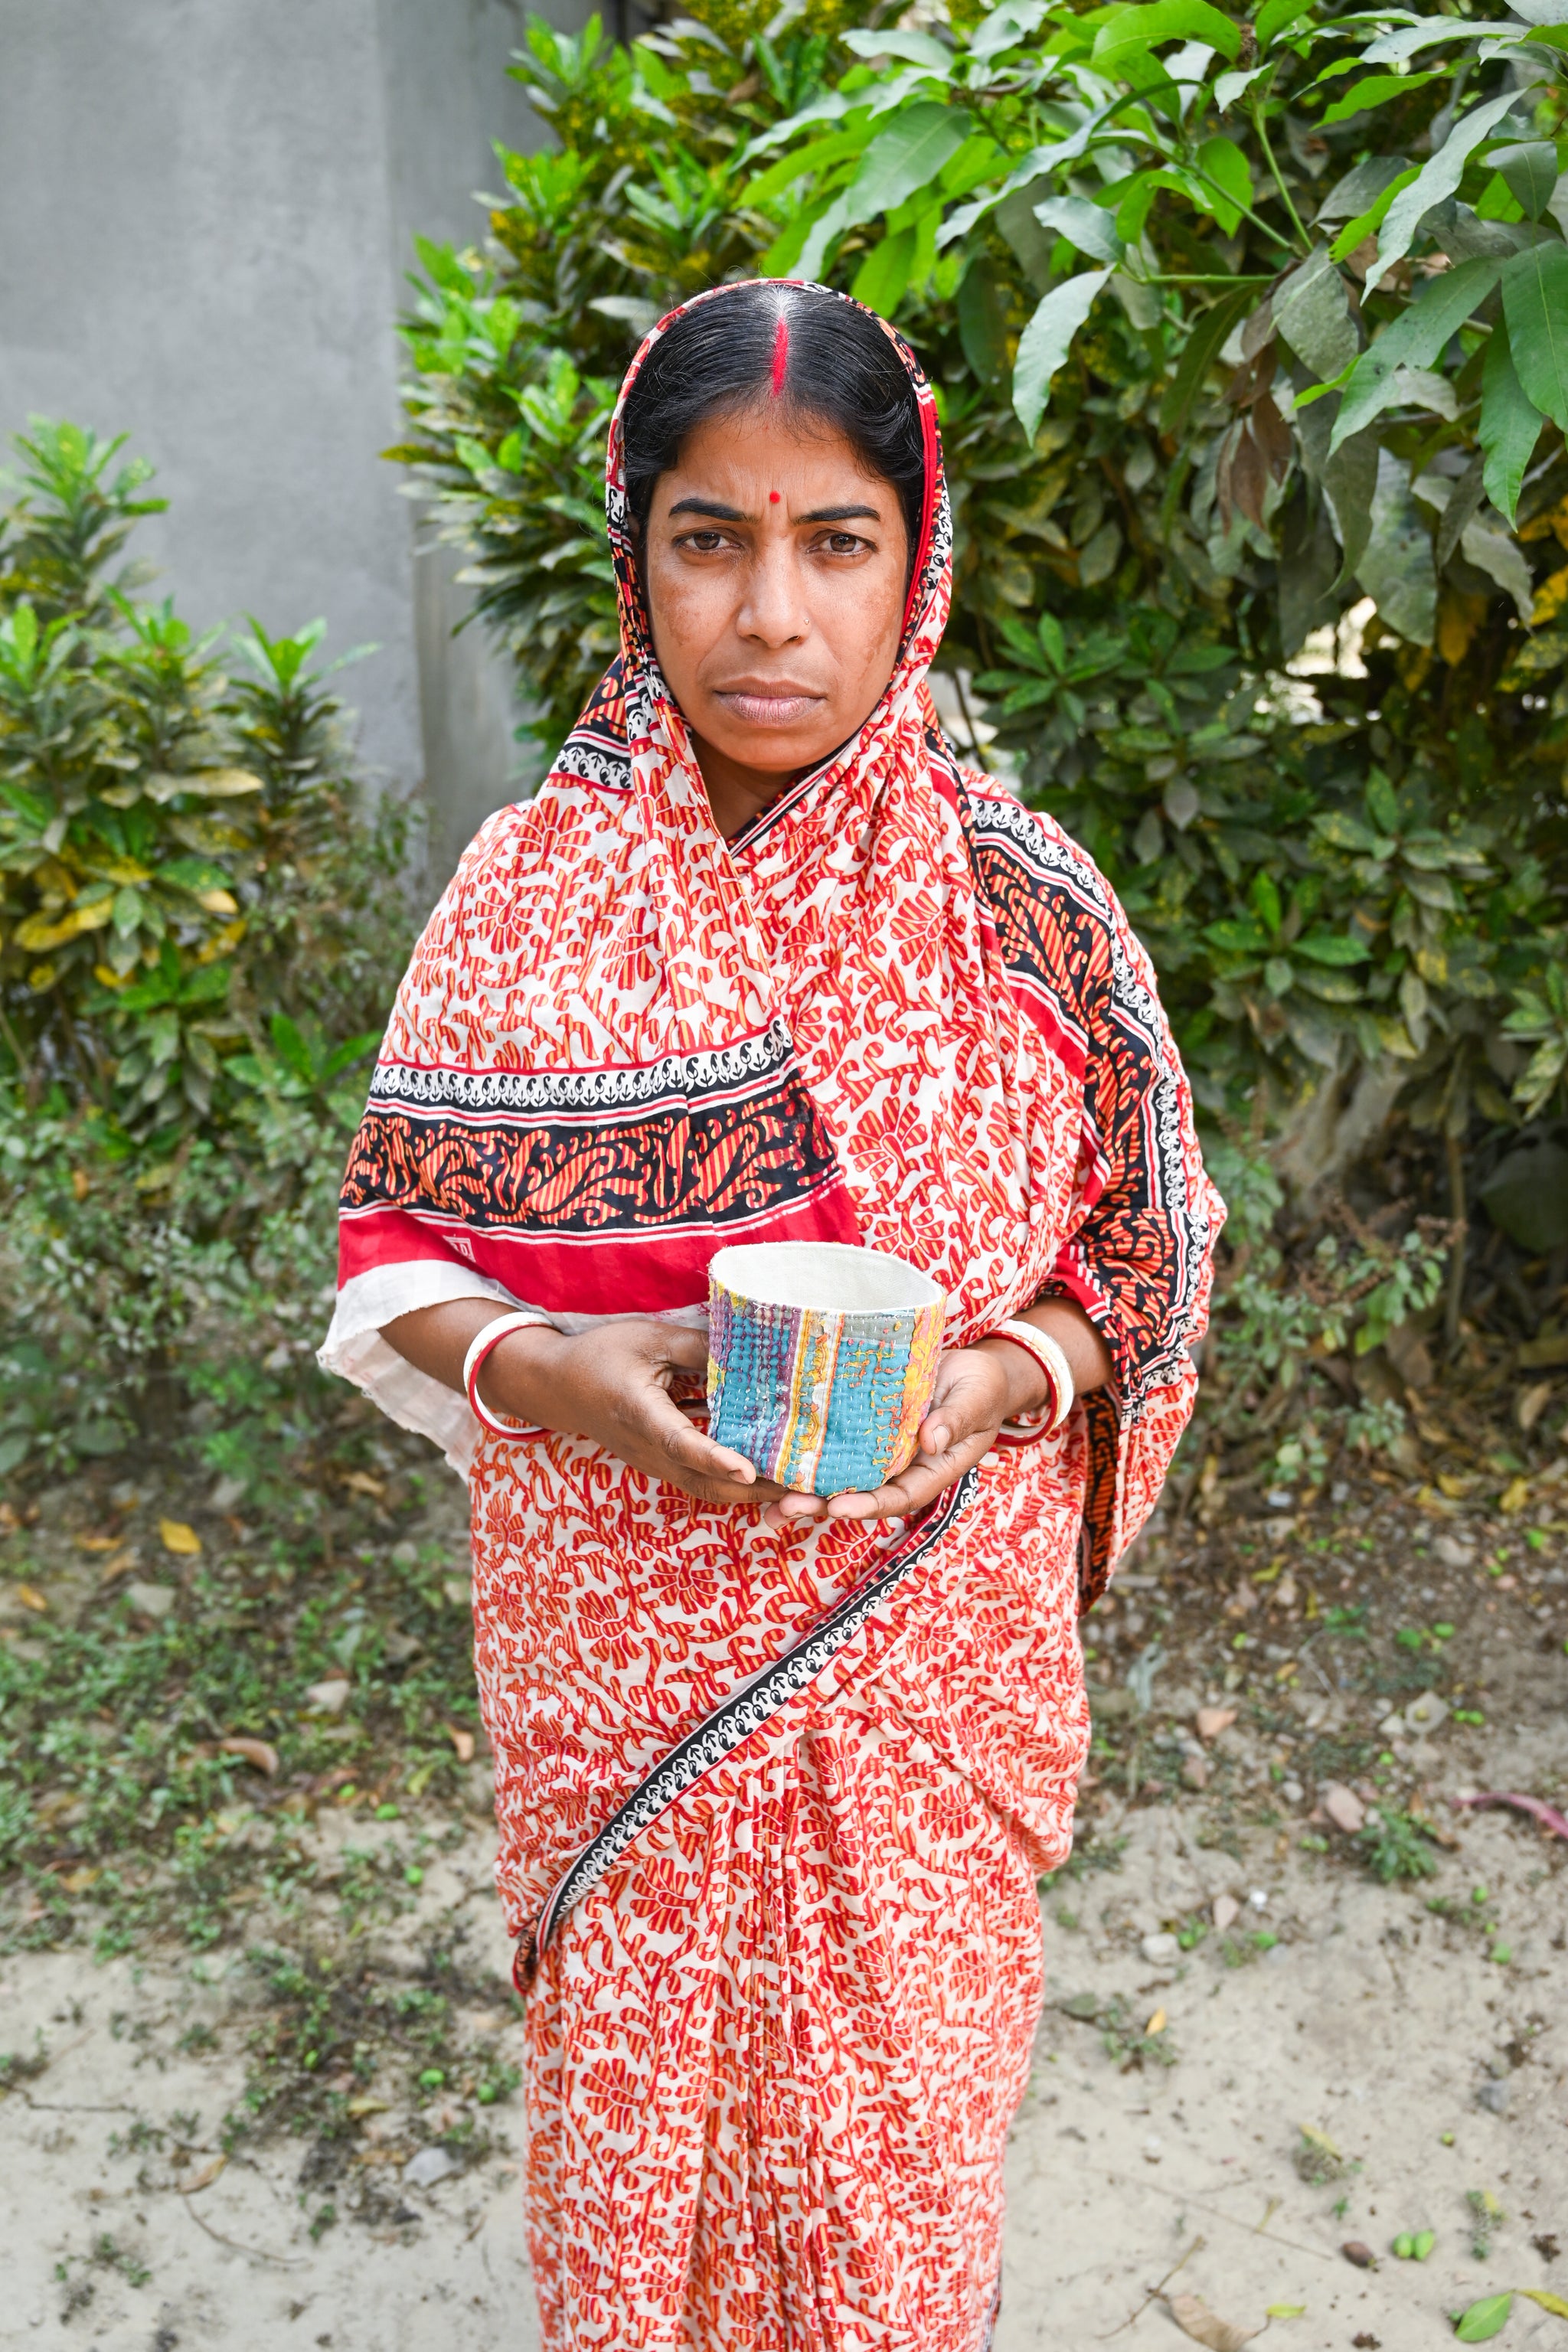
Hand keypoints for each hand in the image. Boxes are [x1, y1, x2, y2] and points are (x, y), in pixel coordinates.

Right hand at [482, 1317, 788, 1510]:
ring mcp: (656, 1464)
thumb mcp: (649, 1339)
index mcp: (642, 1415)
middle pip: (706, 1482)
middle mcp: (650, 1450)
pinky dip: (738, 1481)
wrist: (558, 1388)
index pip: (682, 1443)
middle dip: (756, 1490)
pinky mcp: (664, 1464)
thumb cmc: (601, 1357)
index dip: (717, 1458)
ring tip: (800, 1486)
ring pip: (709, 1489)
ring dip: (753, 1492)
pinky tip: (773, 1469)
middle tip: (805, 1488)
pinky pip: (704, 1480)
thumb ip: (699, 1347)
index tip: (749, 1470)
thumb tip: (753, 1351)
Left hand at [763, 1339, 1039, 1529]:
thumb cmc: (981, 1387)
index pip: (898, 1497)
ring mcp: (880, 1451)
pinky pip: (835, 1447)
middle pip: (860, 1495)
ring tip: (767, 1502)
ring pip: (841, 1477)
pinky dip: (807, 1457)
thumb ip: (957, 1420)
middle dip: (822, 1505)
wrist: (974, 1370)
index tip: (836, 1508)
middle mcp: (901, 1468)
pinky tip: (774, 1460)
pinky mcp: (863, 1428)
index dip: (867, 1505)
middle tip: (784, 1508)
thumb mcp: (977, 1399)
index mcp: (932, 1470)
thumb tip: (930, 1441)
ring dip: (806, 1491)